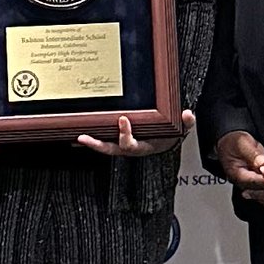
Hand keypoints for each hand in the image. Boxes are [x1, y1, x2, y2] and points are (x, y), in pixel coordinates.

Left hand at [76, 110, 193, 155]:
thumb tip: (187, 114)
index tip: (123, 119)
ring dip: (90, 143)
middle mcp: (131, 148)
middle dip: (96, 144)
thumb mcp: (182, 130)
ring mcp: (123, 146)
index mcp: (144, 147)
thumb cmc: (172, 134)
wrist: (167, 141)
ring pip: (104, 146)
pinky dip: (92, 138)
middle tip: (84, 137)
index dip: (125, 134)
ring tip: (76, 137)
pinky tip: (80, 134)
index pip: (131, 144)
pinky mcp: (119, 141)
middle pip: (111, 149)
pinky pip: (104, 140)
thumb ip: (186, 123)